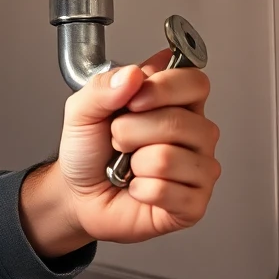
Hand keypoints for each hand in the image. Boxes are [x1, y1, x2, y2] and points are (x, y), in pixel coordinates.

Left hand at [22, 49, 220, 254]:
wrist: (79, 194)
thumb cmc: (89, 151)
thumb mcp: (82, 110)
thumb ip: (102, 86)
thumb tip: (133, 74)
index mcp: (178, 102)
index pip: (195, 81)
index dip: (163, 88)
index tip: (133, 101)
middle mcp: (196, 133)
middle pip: (178, 121)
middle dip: (131, 132)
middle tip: (119, 141)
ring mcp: (200, 169)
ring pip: (167, 158)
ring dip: (134, 164)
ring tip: (129, 166)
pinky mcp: (194, 203)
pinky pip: (165, 190)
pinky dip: (139, 190)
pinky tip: (137, 189)